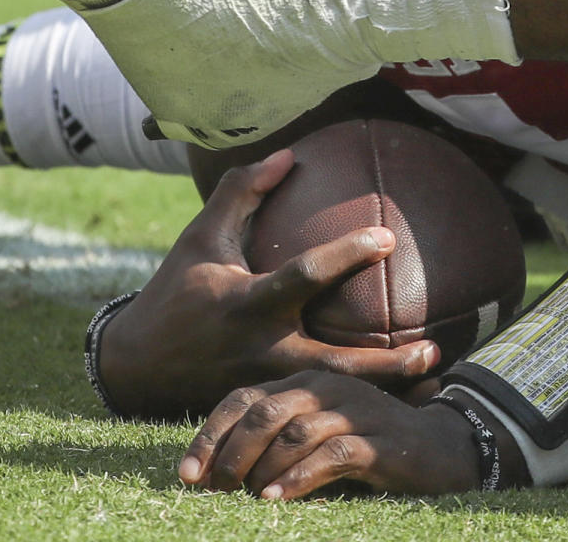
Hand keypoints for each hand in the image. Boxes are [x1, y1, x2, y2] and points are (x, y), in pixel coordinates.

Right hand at [97, 150, 438, 417]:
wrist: (134, 368)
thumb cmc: (177, 289)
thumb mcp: (202, 235)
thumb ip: (242, 191)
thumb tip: (290, 155)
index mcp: (246, 302)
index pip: (304, 276)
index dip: (346, 255)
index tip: (387, 239)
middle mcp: (261, 351)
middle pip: (334, 364)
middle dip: (385, 362)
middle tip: (433, 345)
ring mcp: (265, 388)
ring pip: (333, 399)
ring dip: (384, 395)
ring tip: (433, 379)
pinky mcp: (266, 412)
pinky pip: (317, 413)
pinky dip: (356, 411)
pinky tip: (399, 407)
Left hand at [178, 372, 478, 498]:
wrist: (439, 449)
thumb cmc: (368, 446)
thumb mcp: (317, 438)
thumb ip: (278, 444)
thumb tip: (220, 477)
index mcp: (304, 383)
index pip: (244, 398)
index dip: (210, 434)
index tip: (185, 474)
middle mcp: (325, 388)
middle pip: (264, 411)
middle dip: (230, 452)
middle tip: (213, 488)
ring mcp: (353, 410)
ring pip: (294, 431)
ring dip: (261, 467)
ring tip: (243, 496)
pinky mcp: (377, 440)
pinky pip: (331, 454)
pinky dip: (299, 478)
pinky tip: (277, 499)